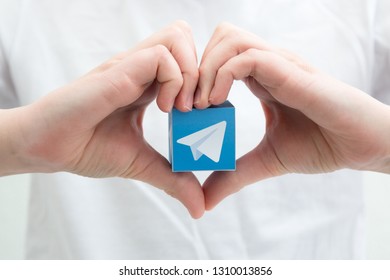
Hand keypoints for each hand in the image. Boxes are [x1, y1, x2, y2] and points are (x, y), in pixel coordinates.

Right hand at [3, 21, 203, 217]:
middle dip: (203, 71)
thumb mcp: (143, 164)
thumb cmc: (89, 149)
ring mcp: (131, 66)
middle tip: (197, 107)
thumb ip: (174, 179)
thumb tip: (200, 207)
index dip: (203, 84)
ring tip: (182, 109)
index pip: (186, 63)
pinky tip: (166, 109)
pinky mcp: (119, 70)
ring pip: (177, 38)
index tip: (202, 116)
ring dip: (191, 73)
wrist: (49, 148)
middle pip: (184, 38)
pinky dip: (175, 81)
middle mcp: (141, 70)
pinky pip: (160, 56)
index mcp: (147, 86)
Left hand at [197, 23, 389, 209]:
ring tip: (201, 104)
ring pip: (228, 39)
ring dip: (205, 69)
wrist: (361, 145)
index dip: (196, 79)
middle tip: (186, 104)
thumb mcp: (266, 162)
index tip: (183, 110)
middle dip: (195, 68)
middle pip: (219, 39)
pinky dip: (223, 75)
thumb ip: (234, 175)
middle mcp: (266, 65)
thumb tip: (205, 200)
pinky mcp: (289, 71)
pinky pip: (247, 57)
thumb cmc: (321, 145)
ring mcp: (278, 64)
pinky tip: (216, 103)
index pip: (218, 59)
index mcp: (261, 79)